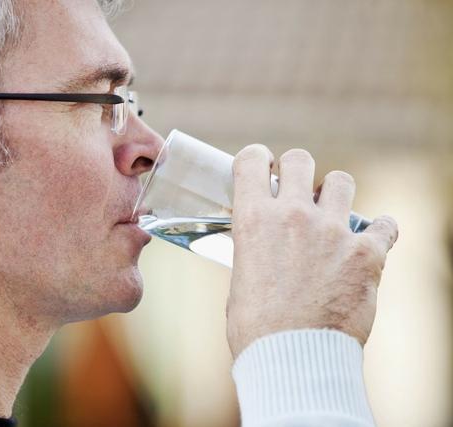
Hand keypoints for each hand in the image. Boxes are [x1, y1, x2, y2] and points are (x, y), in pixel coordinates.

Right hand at [226, 146, 397, 358]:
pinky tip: (372, 244)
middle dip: (297, 169)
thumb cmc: (257, 327)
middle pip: (300, 158)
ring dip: (336, 194)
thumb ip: (252, 248)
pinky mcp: (366, 253)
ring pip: (342, 180)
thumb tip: (260, 243)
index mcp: (253, 219)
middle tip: (298, 192)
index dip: (257, 160)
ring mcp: (332, 231)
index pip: (252, 159)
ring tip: (333, 216)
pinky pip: (385, 225)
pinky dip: (380, 232)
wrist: (292, 359)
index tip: (263, 170)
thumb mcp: (241, 277)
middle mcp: (292, 215)